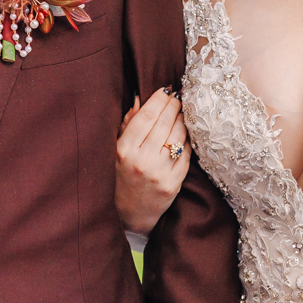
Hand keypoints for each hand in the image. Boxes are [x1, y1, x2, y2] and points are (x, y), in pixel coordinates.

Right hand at [115, 87, 188, 235]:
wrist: (129, 213)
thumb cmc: (120, 176)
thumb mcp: (115, 150)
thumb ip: (127, 123)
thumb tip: (140, 97)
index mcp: (123, 150)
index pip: (146, 117)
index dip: (159, 100)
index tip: (166, 89)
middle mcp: (142, 161)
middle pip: (164, 123)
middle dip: (173, 106)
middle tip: (178, 97)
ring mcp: (159, 173)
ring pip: (178, 137)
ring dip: (182, 121)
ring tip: (181, 113)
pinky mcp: (174, 184)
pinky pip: (186, 155)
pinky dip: (187, 141)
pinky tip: (184, 134)